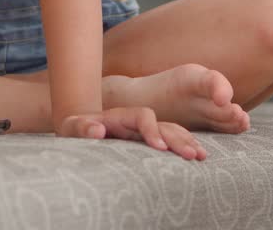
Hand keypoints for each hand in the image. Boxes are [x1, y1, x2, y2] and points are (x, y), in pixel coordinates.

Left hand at [58, 106, 207, 160]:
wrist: (78, 128)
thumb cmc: (74, 130)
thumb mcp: (72, 128)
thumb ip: (82, 127)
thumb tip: (98, 130)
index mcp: (120, 115)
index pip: (142, 116)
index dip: (151, 129)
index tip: (159, 147)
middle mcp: (136, 121)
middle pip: (163, 124)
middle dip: (178, 139)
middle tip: (191, 155)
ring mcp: (143, 130)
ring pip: (171, 131)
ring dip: (186, 142)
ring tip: (201, 156)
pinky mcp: (147, 140)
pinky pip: (171, 140)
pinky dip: (184, 145)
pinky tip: (198, 155)